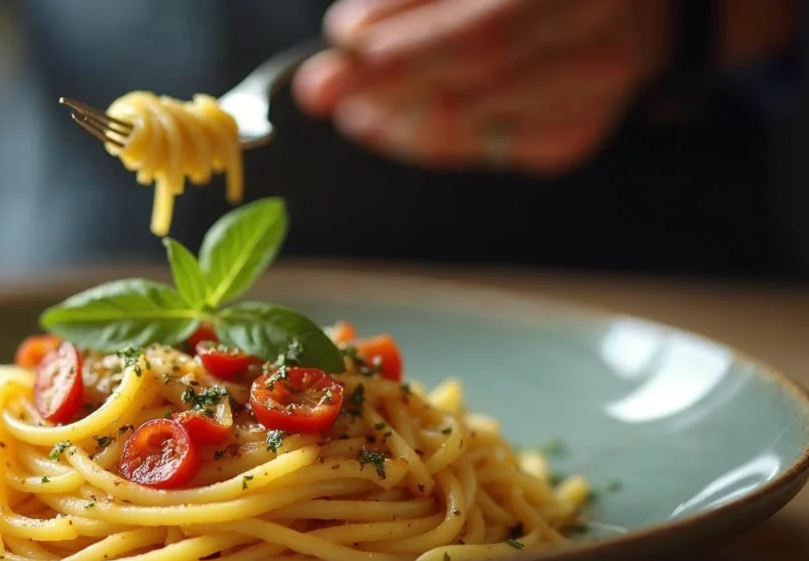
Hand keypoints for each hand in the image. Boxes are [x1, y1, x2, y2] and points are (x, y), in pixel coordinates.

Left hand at [293, 0, 672, 174]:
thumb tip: (352, 37)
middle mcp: (595, 35)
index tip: (342, 39)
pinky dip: (425, 138)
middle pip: (469, 80)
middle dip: (380, 83)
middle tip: (323, 87)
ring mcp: (592, 92)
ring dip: (391, 118)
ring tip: (351, 106)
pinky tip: (392, 122)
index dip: (402, 39)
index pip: (480, 29)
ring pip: (468, 125)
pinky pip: (480, 150)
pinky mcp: (574, 135)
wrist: (632, 1)